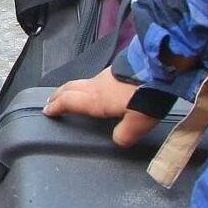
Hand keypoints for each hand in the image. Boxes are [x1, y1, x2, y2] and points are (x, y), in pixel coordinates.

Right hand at [45, 66, 159, 147]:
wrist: (160, 67)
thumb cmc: (146, 97)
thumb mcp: (137, 124)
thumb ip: (125, 135)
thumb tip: (118, 140)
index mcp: (96, 100)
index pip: (68, 102)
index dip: (56, 107)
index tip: (47, 111)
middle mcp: (96, 86)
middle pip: (69, 88)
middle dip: (58, 95)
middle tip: (51, 101)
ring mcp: (106, 75)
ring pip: (82, 82)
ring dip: (72, 89)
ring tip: (71, 95)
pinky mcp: (118, 69)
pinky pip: (95, 78)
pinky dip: (87, 85)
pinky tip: (97, 89)